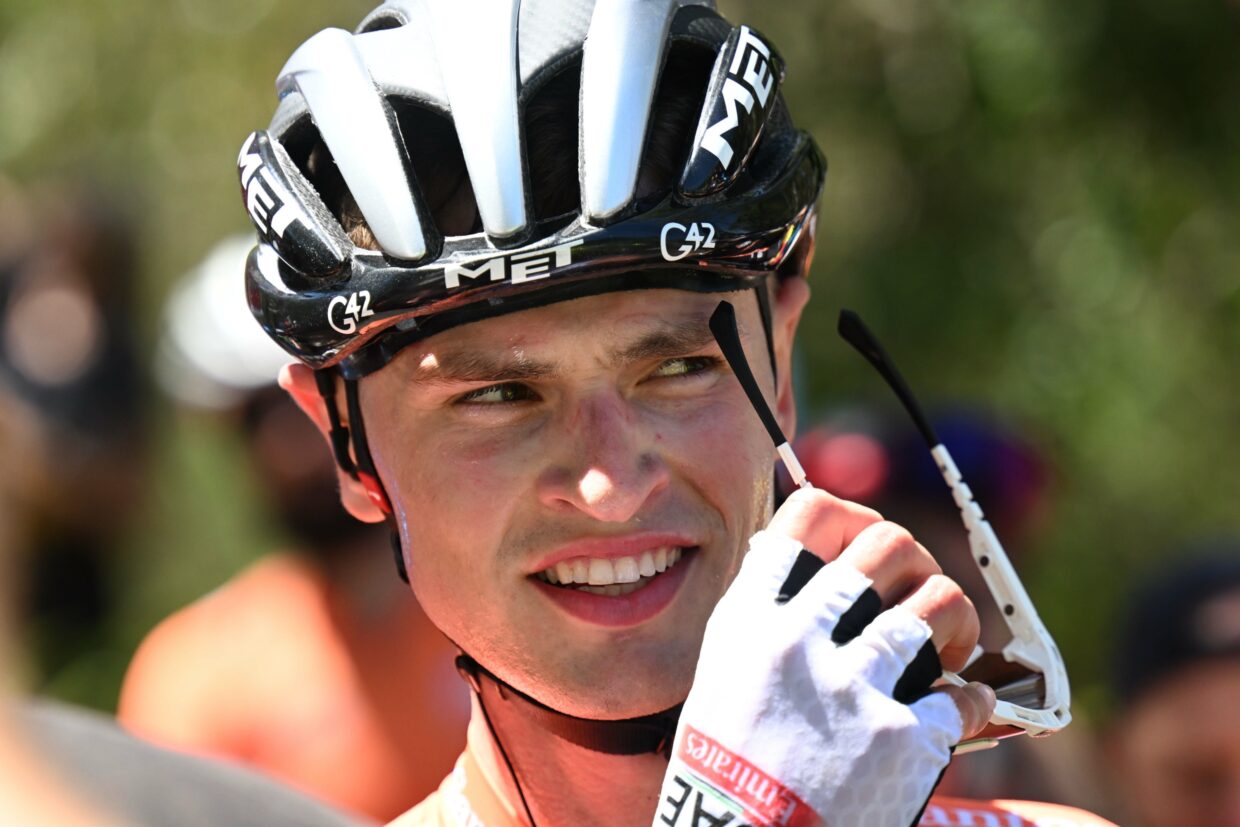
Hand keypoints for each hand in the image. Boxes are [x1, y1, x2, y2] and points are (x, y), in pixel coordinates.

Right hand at [653, 488, 995, 826]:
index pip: (810, 516)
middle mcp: (801, 639)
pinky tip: (962, 711)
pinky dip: (975, 702)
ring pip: (940, 602)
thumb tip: (828, 574)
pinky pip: (969, 695)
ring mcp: (854, 686)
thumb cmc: (728, 769)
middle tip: (918, 594)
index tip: (867, 542)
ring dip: (956, 621)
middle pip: (889, 543)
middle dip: (917, 563)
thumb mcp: (727, 674)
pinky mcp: (903, 740)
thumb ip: (770, 619)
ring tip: (952, 646)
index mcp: (751, 618)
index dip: (853, 518)